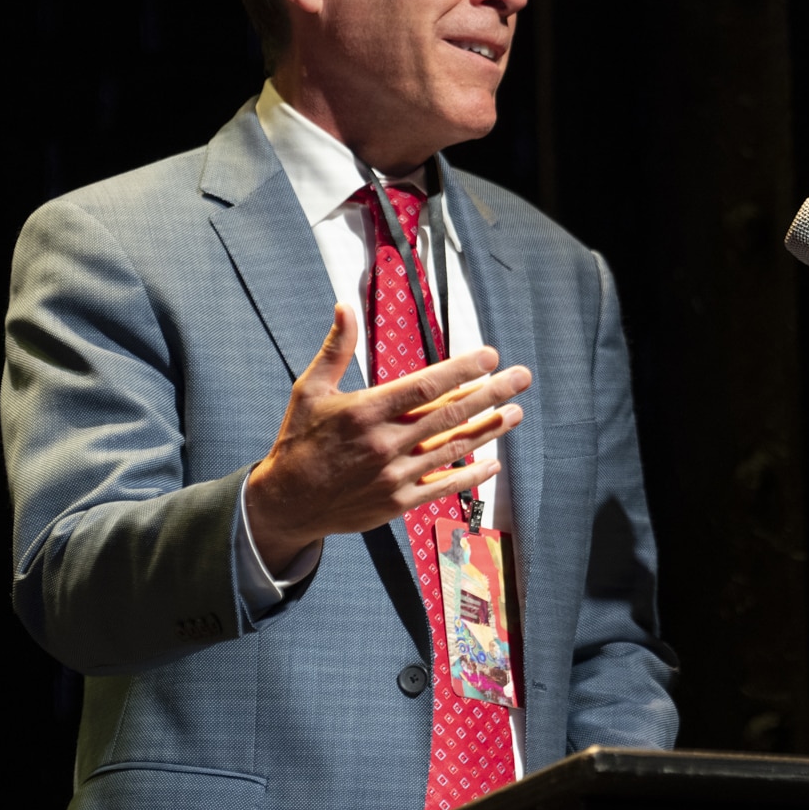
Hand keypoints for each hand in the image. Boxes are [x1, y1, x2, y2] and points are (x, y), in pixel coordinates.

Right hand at [245, 304, 530, 572]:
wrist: (286, 503)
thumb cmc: (298, 439)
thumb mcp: (310, 389)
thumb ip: (335, 349)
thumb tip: (344, 306)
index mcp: (365, 410)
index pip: (425, 386)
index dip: (462, 370)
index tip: (490, 356)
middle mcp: (384, 443)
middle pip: (449, 414)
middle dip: (491, 393)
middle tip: (521, 377)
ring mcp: (394, 475)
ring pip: (452, 448)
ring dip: (489, 429)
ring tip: (516, 412)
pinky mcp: (397, 502)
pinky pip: (443, 486)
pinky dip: (470, 475)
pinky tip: (493, 463)